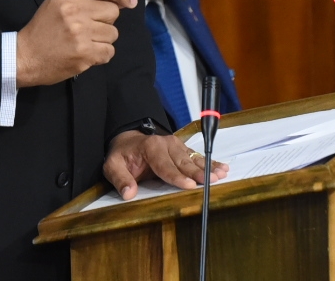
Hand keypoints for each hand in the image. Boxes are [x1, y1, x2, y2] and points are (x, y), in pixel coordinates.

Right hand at [15, 0, 136, 87]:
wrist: (24, 56)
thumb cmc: (44, 27)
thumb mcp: (59, 0)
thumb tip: (124, 0)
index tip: (129, 2)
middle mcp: (74, 10)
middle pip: (112, 11)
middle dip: (105, 21)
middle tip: (87, 27)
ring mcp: (80, 33)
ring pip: (113, 33)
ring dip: (103, 39)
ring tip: (84, 41)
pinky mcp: (84, 54)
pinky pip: (109, 52)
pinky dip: (101, 54)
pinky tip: (85, 53)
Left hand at [103, 130, 228, 199]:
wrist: (128, 141)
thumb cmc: (122, 155)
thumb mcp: (113, 166)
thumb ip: (120, 179)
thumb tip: (128, 193)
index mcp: (151, 147)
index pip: (165, 165)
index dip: (177, 176)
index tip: (189, 185)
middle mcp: (166, 143)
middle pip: (183, 162)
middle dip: (198, 172)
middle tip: (211, 181)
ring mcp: (176, 145)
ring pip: (193, 158)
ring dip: (208, 167)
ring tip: (221, 174)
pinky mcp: (182, 149)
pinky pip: (197, 156)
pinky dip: (210, 162)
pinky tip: (222, 167)